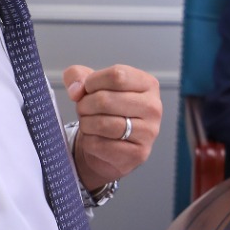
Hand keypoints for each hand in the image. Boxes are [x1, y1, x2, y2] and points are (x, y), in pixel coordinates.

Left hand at [65, 64, 161, 189]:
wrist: (111, 146)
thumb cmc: (104, 111)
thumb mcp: (91, 86)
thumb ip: (77, 76)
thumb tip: (76, 90)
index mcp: (148, 84)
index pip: (117, 76)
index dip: (92, 82)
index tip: (87, 89)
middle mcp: (153, 107)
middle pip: (105, 100)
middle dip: (84, 105)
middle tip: (84, 109)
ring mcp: (148, 132)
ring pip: (102, 124)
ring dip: (86, 123)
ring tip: (89, 123)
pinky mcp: (138, 153)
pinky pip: (100, 145)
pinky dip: (89, 142)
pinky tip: (96, 139)